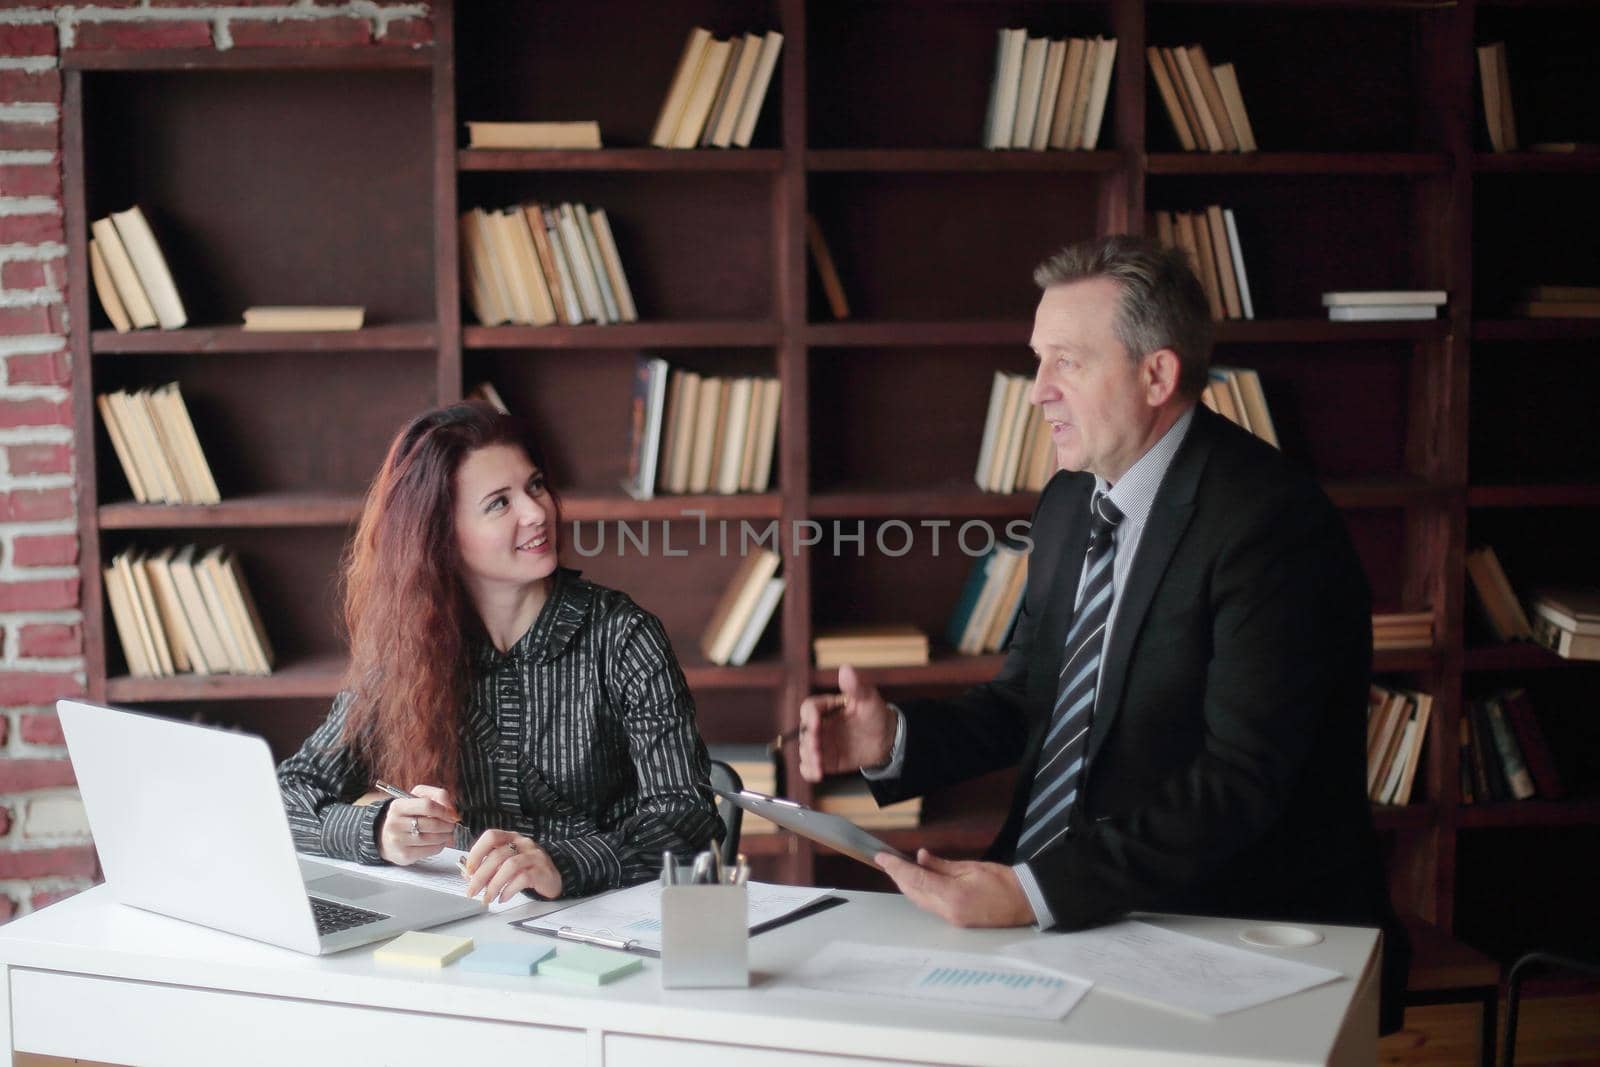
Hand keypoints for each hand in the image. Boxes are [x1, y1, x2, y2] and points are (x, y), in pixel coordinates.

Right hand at [377, 785, 458, 865]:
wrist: (385, 837)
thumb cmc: (407, 815)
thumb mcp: (417, 797)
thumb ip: (438, 796)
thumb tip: (452, 810)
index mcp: (398, 806)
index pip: (427, 805)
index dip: (444, 810)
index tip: (451, 814)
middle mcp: (395, 824)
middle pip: (433, 824)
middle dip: (448, 824)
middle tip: (452, 824)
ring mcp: (398, 841)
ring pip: (433, 838)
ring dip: (446, 835)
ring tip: (447, 832)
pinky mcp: (404, 855)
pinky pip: (431, 850)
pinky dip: (440, 845)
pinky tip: (439, 841)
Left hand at [462, 829, 561, 902]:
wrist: (553, 876)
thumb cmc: (526, 869)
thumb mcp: (506, 864)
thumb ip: (489, 867)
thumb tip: (468, 876)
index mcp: (511, 838)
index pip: (491, 836)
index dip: (477, 852)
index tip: (469, 870)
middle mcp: (523, 843)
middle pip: (498, 855)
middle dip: (481, 876)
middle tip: (472, 891)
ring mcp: (534, 856)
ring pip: (509, 866)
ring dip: (494, 885)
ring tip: (487, 898)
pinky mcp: (542, 870)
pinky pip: (523, 878)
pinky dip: (509, 890)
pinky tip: (503, 898)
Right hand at [798, 663, 895, 781]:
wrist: (886, 738)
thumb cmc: (875, 713)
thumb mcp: (868, 698)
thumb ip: (855, 686)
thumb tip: (845, 669)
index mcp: (825, 707)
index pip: (809, 708)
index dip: (810, 716)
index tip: (817, 723)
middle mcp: (820, 725)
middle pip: (805, 732)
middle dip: (809, 742)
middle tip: (817, 749)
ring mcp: (821, 744)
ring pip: (805, 751)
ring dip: (810, 758)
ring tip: (820, 766)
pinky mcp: (826, 761)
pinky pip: (810, 767)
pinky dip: (809, 771)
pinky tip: (818, 774)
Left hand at [875, 848, 1033, 927]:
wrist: (1026, 903)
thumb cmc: (1004, 881)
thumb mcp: (971, 867)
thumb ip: (942, 865)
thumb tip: (920, 857)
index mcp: (953, 895)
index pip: (915, 879)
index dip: (896, 867)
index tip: (881, 857)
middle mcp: (949, 911)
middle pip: (913, 893)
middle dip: (898, 876)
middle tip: (887, 860)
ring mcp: (952, 920)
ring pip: (920, 901)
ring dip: (908, 885)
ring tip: (898, 868)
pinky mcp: (957, 922)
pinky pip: (931, 906)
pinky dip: (921, 892)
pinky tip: (919, 881)